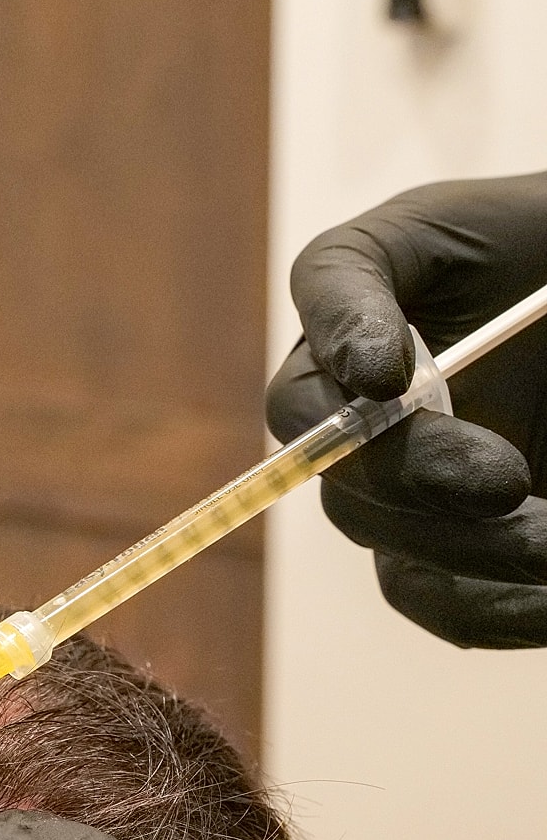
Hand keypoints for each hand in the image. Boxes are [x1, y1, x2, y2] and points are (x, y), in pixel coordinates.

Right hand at [266, 172, 546, 645]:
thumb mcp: (511, 229)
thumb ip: (439, 266)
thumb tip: (383, 376)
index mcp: (372, 292)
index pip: (328, 290)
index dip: (341, 335)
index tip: (386, 374)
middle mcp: (359, 394)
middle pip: (337, 450)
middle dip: (413, 472)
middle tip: (504, 483)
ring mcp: (397, 481)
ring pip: (384, 534)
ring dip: (469, 552)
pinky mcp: (445, 552)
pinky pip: (441, 599)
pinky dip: (498, 610)